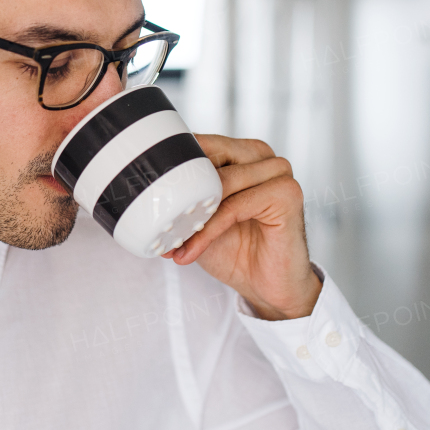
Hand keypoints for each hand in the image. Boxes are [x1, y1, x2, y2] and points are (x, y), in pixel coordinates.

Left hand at [161, 134, 320, 319]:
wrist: (267, 287)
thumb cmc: (235, 249)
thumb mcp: (198, 218)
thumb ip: (181, 196)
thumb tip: (141, 188)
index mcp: (244, 153)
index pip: (201, 143)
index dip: (172, 163)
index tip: (144, 188)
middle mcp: (263, 157)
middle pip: (211, 158)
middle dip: (181, 188)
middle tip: (156, 217)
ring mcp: (279, 173)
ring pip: (222, 182)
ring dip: (192, 215)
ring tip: (172, 242)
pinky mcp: (287, 194)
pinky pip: (235, 206)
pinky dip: (208, 230)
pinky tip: (190, 250)